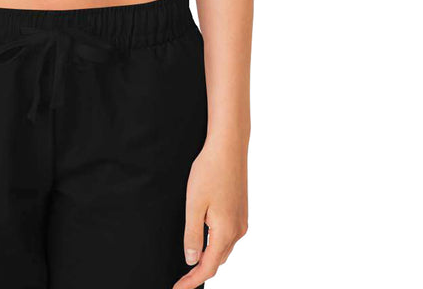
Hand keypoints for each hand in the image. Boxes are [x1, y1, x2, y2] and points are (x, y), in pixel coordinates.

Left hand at [173, 139, 247, 288]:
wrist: (228, 148)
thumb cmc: (209, 172)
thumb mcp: (194, 205)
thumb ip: (192, 235)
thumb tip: (191, 260)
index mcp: (225, 232)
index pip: (208, 267)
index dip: (192, 281)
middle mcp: (238, 230)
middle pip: (218, 260)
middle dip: (200, 271)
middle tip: (181, 278)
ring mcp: (241, 221)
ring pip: (223, 249)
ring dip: (209, 257)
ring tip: (190, 261)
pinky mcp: (241, 211)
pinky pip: (228, 237)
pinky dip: (215, 244)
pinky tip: (204, 239)